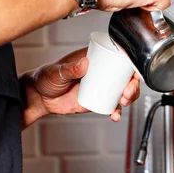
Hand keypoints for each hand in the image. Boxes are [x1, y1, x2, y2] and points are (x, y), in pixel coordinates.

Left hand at [20, 48, 140, 127]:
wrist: (40, 98)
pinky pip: (112, 105)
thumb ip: (70, 69)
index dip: (130, 62)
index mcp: (94, 58)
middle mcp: (100, 72)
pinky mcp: (97, 100)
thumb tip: (84, 63)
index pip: (117, 57)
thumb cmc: (46, 78)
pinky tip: (115, 115)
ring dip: (129, 97)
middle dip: (133, 84)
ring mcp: (100, 87)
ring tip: (123, 103)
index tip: (134, 70)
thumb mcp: (57, 72)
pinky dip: (117, 111)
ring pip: (122, 90)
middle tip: (127, 92)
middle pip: (125, 75)